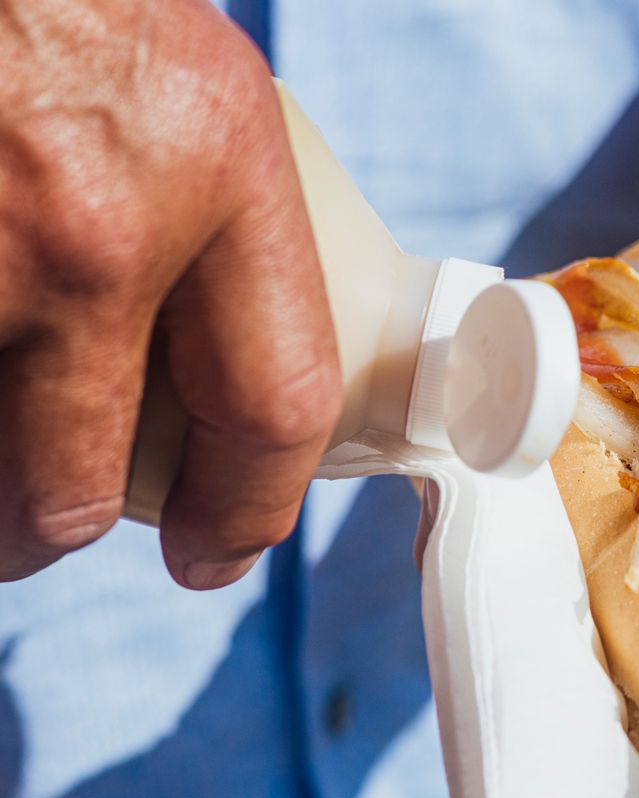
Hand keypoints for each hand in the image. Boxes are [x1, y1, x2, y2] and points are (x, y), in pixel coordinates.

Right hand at [0, 0, 340, 588]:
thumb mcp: (188, 83)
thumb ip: (216, 222)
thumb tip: (213, 360)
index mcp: (213, 168)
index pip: (274, 405)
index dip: (249, 510)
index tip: (215, 551)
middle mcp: (89, 230)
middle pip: (70, 490)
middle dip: (47, 533)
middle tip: (42, 530)